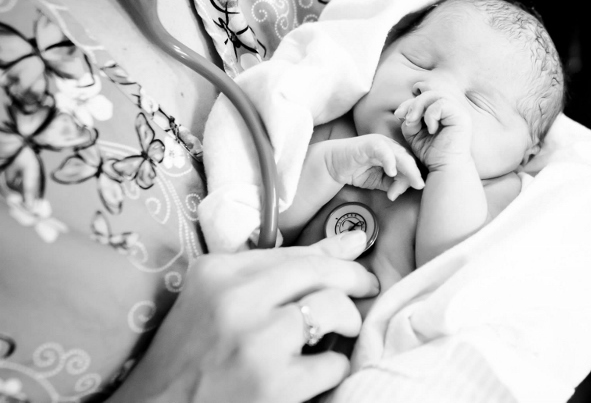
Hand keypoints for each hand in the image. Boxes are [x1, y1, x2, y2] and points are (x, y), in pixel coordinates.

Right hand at [107, 231, 378, 402]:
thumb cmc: (191, 356)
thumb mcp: (220, 300)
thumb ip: (281, 268)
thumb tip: (353, 240)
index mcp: (217, 273)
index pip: (294, 252)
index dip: (335, 258)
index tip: (356, 263)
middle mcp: (235, 300)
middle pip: (319, 272)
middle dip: (355, 278)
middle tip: (367, 288)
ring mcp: (256, 342)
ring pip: (334, 309)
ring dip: (347, 321)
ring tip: (339, 332)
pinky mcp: (274, 383)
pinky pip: (332, 361)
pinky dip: (333, 367)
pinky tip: (315, 371)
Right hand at [325, 134, 424, 200]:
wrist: (333, 166)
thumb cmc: (355, 171)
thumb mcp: (378, 181)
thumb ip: (391, 185)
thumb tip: (399, 192)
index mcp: (393, 152)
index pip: (409, 164)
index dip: (413, 176)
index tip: (416, 188)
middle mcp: (389, 145)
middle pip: (407, 158)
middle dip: (414, 173)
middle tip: (420, 185)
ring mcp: (379, 143)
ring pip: (399, 155)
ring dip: (406, 169)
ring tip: (411, 181)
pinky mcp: (369, 144)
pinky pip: (383, 151)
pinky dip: (389, 161)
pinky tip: (391, 172)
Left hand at [394, 85, 472, 170]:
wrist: (444, 169)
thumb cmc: (431, 154)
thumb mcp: (414, 134)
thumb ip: (410, 120)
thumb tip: (403, 111)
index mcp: (444, 112)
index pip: (426, 96)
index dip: (410, 102)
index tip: (398, 115)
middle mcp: (453, 109)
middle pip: (430, 93)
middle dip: (413, 103)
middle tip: (403, 117)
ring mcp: (459, 112)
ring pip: (436, 95)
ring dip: (419, 107)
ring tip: (413, 122)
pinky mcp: (462, 117)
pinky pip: (442, 105)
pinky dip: (431, 115)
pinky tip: (431, 130)